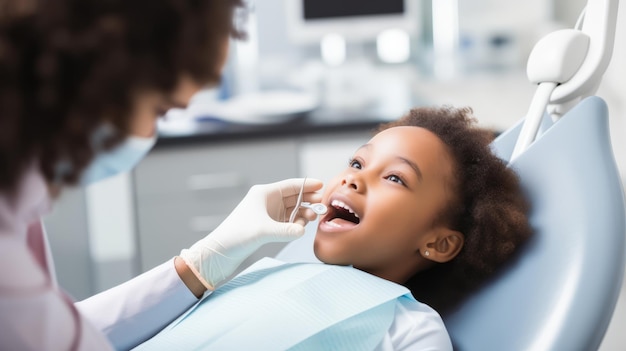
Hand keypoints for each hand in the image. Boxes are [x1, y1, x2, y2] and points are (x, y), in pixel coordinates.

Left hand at [179, 178, 322, 289]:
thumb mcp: (264, 232)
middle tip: (321, 206)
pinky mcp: (268, 226)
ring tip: (312, 219)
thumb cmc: (236, 236)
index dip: (307, 185)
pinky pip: (288, 221)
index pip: (291, 185)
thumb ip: (287, 231)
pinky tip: (300, 229)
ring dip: (303, 213)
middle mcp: (267, 201)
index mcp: (264, 193)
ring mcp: (268, 214)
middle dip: (308, 200)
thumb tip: (303, 231)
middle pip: (294, 196)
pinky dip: (296, 224)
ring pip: (292, 210)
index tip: (323, 185)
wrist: (220, 252)